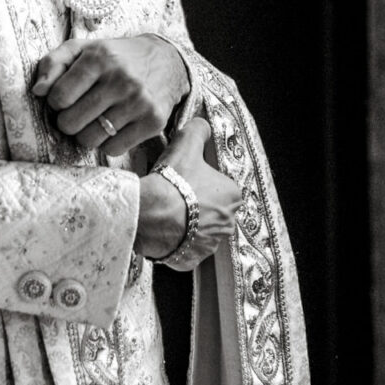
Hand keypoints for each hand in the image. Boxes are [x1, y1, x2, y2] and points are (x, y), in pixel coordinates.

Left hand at [30, 34, 189, 156]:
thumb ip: (53, 63)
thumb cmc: (116, 57)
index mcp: (99, 58)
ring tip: (94, 120)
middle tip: (78, 111)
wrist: (168, 61)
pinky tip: (112, 127)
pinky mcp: (153, 122)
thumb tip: (37, 91)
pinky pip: (114, 150)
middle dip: (68, 121)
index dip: (56, 102)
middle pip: (71, 123)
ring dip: (86, 134)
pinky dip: (107, 143)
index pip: (59, 97)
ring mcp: (139, 102)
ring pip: (90, 140)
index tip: (66, 98)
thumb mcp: (83, 49)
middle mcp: (121, 79)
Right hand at [134, 118, 240, 262]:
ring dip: (187, 223)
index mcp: (233, 195)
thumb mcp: (186, 144)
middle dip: (197, 204)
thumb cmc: (173, 180)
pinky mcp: (192, 259)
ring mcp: (210, 243)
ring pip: (200, 230)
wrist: (151, 213)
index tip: (185, 179)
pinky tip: (163, 229)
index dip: (201, 181)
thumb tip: (203, 125)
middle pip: (212, 209)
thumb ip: (199, 130)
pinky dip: (176, 241)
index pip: (221, 187)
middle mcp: (228, 222)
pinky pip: (185, 248)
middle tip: (175, 195)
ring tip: (166, 212)